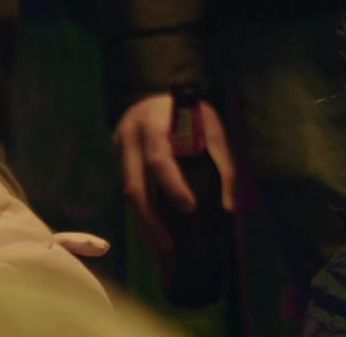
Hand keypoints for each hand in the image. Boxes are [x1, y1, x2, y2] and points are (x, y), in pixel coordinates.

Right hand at [112, 94, 234, 254]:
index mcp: (153, 125)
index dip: (173, 185)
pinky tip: (154, 237)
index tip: (190, 207)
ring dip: (145, 226)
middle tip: (170, 248)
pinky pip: (129, 195)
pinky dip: (142, 217)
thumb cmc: (189, 110)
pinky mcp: (118, 164)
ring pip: (127, 197)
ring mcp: (118, 153)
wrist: (154, 92)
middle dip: (151, 221)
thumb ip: (222, 163)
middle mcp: (128, 140)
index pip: (159, 158)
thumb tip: (227, 207)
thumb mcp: (211, 128)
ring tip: (161, 253)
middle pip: (134, 186)